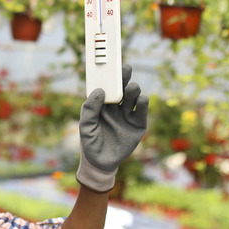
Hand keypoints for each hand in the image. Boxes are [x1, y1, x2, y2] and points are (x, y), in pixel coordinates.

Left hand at [76, 64, 147, 192]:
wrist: (100, 163)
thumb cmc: (90, 143)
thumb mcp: (85, 126)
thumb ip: (90, 109)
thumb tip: (100, 91)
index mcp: (102, 104)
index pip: (108, 86)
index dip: (110, 76)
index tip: (112, 65)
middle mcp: (116, 107)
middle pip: (122, 88)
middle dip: (124, 78)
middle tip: (125, 69)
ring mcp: (127, 116)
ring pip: (132, 98)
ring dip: (133, 90)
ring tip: (131, 89)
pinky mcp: (138, 126)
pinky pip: (142, 112)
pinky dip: (143, 104)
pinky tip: (142, 99)